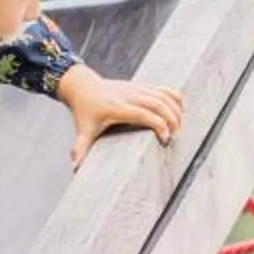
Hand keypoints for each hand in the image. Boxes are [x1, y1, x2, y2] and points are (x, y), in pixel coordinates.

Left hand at [60, 66, 185, 166]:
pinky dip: (175, 99)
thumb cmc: (84, 111)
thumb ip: (80, 148)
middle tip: (174, 137)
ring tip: (178, 129)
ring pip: (164, 95)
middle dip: (172, 120)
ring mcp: (137, 89)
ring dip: (176, 111)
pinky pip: (164, 90)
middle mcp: (129, 96)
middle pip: (159, 103)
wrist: (82, 86)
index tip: (165, 140)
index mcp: (117, 107)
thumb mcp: (82, 129)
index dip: (159, 125)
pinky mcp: (141, 86)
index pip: (144, 113)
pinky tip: (179, 113)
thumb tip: (75, 167)